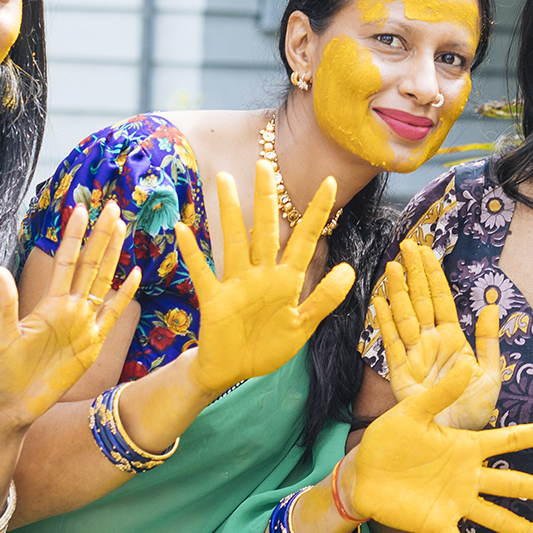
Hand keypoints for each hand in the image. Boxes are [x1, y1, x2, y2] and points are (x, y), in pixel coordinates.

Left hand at [0, 203, 140, 428]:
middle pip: (91, 264)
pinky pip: (112, 315)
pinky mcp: (93, 344)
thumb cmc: (0, 370)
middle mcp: (68, 307)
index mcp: (47, 302)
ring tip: (124, 229)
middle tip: (113, 207)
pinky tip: (133, 275)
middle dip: (101, 235)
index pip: (65, 260)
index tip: (81, 207)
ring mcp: (83, 324)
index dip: (74, 235)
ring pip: (103, 282)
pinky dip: (124, 295)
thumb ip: (5, 302)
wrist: (13, 403)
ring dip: (114, 256)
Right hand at [176, 162, 355, 393]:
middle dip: (266, 197)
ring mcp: (236, 283)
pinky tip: (183, 230)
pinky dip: (192, 253)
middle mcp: (261, 274)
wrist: (235, 370)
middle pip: (265, 229)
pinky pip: (202, 271)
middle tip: (265, 162)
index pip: (305, 239)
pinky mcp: (214, 298)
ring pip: (234, 240)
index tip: (330, 182)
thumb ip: (325, 298)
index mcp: (287, 279)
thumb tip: (349, 270)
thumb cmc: (268, 346)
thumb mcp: (303, 325)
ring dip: (230, 211)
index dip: (318, 212)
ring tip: (224, 179)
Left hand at [342, 353, 532, 532]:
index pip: (509, 441)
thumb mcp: (412, 412)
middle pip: (513, 485)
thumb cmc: (387, 440)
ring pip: (497, 517)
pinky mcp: (436, 523)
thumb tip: (465, 365)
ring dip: (525, 529)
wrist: (361, 473)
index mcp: (465, 448)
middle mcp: (468, 477)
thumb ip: (439, 394)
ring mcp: (455, 502)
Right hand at [372, 239, 501, 430]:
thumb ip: (489, 341)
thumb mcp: (491, 374)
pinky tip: (380, 302)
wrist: (457, 440)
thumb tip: (491, 305)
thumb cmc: (474, 411)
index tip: (426, 250)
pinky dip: (385, 322)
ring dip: (398, 291)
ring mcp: (413, 356)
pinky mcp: (400, 374)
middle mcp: (430, 343)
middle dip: (414, 273)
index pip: (441, 300)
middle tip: (407, 245)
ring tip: (392, 266)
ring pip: (404, 316)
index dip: (433, 275)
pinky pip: (391, 343)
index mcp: (452, 340)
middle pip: (420, 301)